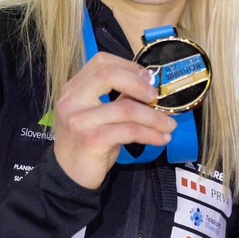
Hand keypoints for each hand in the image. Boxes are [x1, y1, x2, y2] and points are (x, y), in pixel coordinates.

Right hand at [51, 52, 175, 188]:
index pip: (101, 62)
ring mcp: (79, 120)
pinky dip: (151, 134)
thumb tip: (149, 83)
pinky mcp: (91, 140)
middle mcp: (72, 100)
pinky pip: (129, 131)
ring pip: (126, 108)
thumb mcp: (100, 115)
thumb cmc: (88, 142)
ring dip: (154, 117)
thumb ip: (118, 97)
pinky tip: (161, 139)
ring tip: (169, 125)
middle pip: (108, 75)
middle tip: (157, 98)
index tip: (148, 79)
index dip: (129, 66)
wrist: (69, 175)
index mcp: (73, 88)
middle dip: (140, 84)